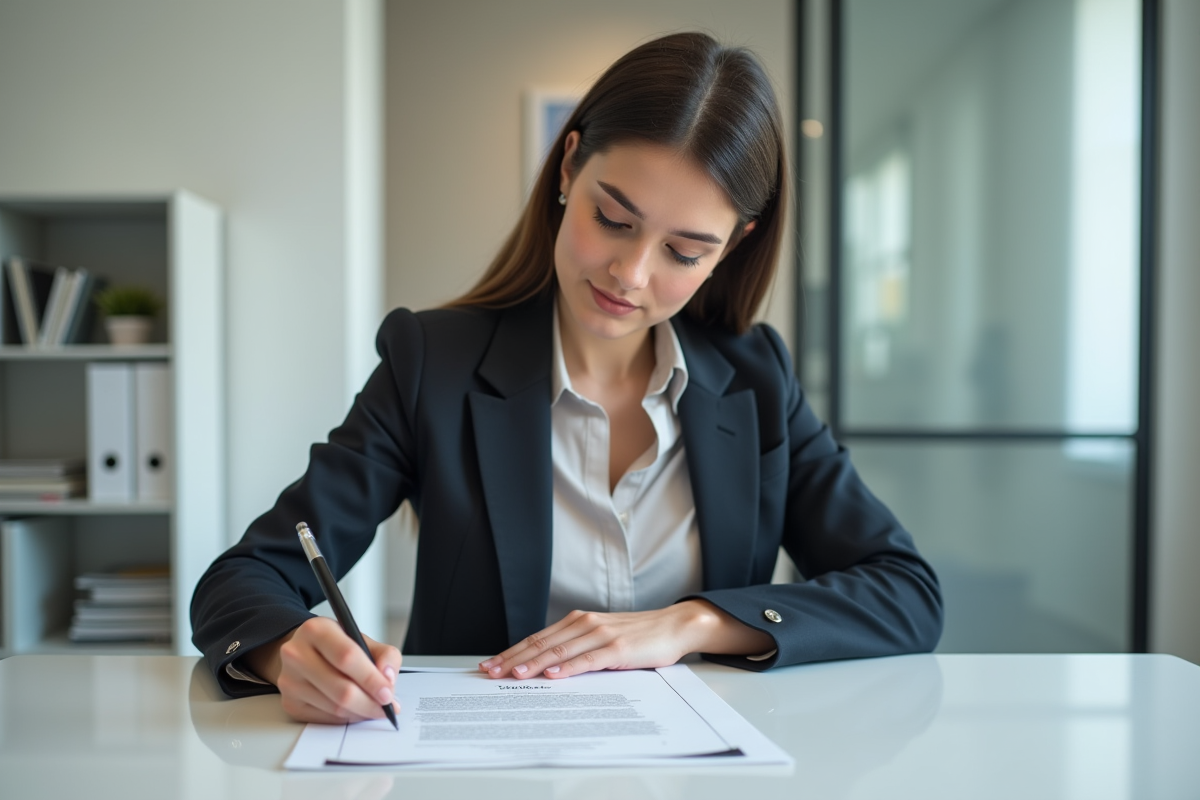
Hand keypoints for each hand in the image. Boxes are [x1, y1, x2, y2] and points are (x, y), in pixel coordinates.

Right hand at [244, 616, 401, 723]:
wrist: (303, 653)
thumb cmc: (336, 646)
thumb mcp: (362, 639)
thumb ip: (385, 655)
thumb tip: (388, 679)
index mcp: (316, 630)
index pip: (347, 657)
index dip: (371, 679)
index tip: (387, 693)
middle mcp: (296, 653)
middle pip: (341, 689)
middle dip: (370, 703)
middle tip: (386, 708)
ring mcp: (289, 680)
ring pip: (334, 708)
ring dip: (360, 712)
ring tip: (373, 707)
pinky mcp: (289, 703)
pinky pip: (325, 719)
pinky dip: (346, 718)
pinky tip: (354, 710)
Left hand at [477, 599, 772, 679]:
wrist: (673, 626)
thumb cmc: (638, 635)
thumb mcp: (601, 638)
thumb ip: (577, 648)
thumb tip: (547, 667)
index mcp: (578, 621)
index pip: (537, 638)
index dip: (512, 651)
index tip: (491, 664)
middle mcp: (585, 624)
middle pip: (541, 643)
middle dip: (513, 658)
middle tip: (490, 672)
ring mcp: (601, 634)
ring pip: (560, 651)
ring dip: (534, 664)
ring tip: (513, 675)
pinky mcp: (617, 648)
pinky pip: (588, 659)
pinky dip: (568, 667)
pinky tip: (553, 675)